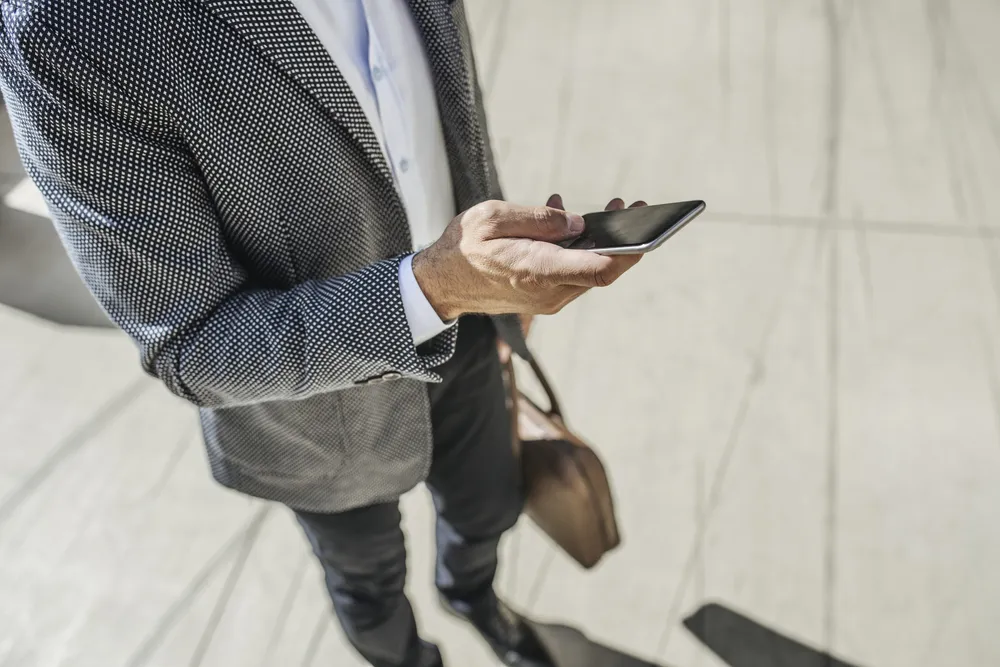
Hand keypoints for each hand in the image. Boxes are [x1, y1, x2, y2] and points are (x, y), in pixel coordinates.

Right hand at [412, 197, 643, 320]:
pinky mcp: (545, 295)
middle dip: (620, 238)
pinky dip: (579, 249)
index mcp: (538, 270)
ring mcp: (549, 297)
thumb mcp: (494, 217)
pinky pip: (572, 272)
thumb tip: (577, 222)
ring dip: (601, 241)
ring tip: (606, 210)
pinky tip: (569, 224)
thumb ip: (538, 219)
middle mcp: (550, 291)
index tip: (643, 228)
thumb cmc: (463, 247)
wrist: (441, 283)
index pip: (600, 269)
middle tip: (628, 206)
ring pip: (589, 271)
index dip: (628, 251)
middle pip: (602, 269)